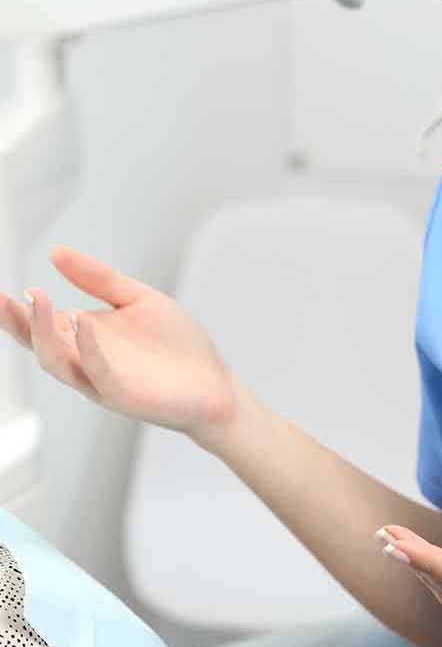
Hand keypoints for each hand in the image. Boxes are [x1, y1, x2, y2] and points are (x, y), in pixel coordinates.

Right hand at [0, 245, 238, 443]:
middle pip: (38, 344)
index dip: (16, 309)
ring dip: (44, 332)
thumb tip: (57, 252)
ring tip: (39, 300)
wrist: (215, 383)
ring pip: (58, 362)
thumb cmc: (176, 347)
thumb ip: (98, 278)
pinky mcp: (123, 394)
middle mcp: (85, 360)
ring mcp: (101, 379)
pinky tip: (82, 321)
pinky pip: (97, 372)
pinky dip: (87, 347)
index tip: (0, 291)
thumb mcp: (136, 299)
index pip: (39, 323)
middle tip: (2, 299)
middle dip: (18, 322)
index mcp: (84, 337)